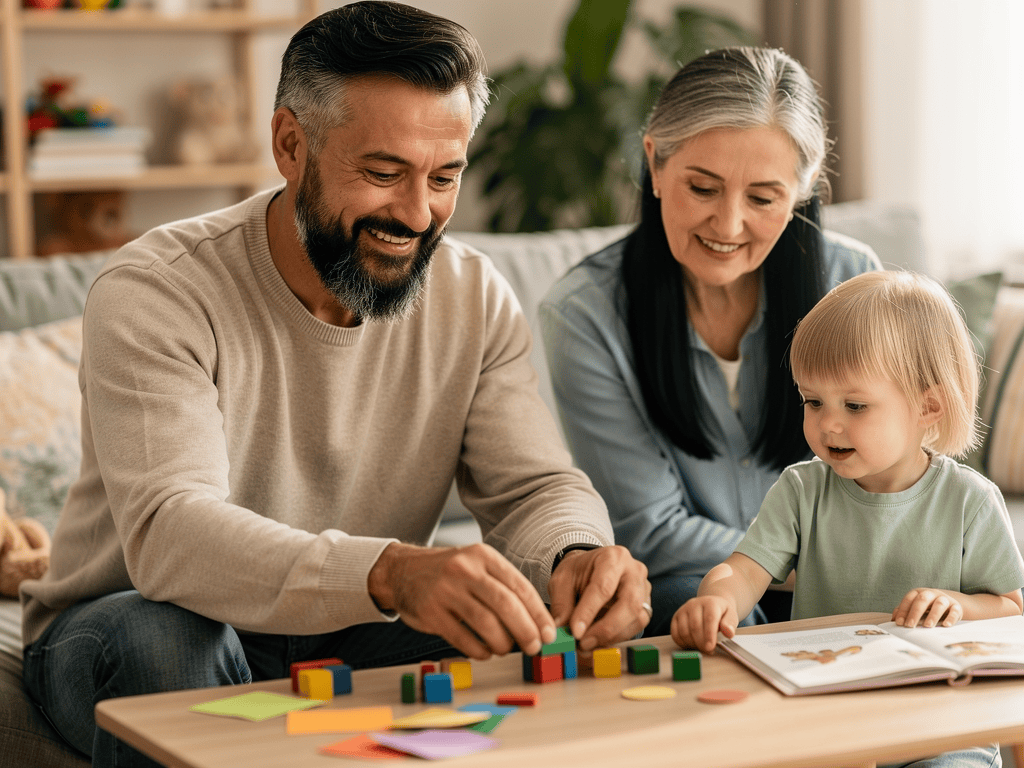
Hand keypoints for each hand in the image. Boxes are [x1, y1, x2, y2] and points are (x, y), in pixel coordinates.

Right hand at [368, 542, 555, 659]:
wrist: (403, 571)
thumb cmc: (450, 573)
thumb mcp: (476, 565)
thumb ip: (502, 586)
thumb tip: (536, 621)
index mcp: (483, 556)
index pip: (519, 586)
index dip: (538, 613)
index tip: (549, 632)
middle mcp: (465, 570)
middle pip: (505, 604)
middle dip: (526, 630)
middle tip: (535, 647)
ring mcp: (446, 590)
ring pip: (485, 623)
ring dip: (503, 643)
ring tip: (507, 649)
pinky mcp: (431, 612)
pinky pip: (462, 638)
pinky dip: (479, 650)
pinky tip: (485, 652)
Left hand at [547, 546, 649, 652]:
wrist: (591, 569)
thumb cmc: (578, 572)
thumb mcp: (562, 580)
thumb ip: (561, 603)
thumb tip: (561, 630)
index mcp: (613, 558)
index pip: (603, 587)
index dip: (589, 612)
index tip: (575, 632)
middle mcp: (634, 571)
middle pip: (630, 603)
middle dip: (606, 628)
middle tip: (584, 643)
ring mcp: (644, 588)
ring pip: (637, 618)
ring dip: (612, 637)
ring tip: (588, 645)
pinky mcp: (646, 605)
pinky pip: (637, 626)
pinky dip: (618, 637)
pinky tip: (599, 641)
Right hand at [671, 596, 737, 653]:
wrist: (710, 605)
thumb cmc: (721, 613)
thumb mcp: (731, 616)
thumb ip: (730, 624)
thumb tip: (728, 633)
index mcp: (710, 602)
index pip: (709, 618)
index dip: (709, 635)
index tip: (710, 647)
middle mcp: (694, 604)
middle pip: (695, 626)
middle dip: (701, 642)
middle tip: (708, 651)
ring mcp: (683, 610)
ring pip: (684, 631)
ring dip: (692, 644)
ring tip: (702, 647)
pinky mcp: (676, 617)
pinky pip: (675, 633)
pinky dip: (682, 643)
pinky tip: (692, 645)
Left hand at [892, 588, 963, 627]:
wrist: (949, 606)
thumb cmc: (927, 608)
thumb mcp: (915, 608)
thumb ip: (904, 612)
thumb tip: (894, 620)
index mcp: (919, 593)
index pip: (909, 599)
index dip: (903, 610)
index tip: (899, 623)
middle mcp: (931, 594)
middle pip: (922, 599)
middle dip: (915, 612)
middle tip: (910, 625)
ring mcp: (945, 599)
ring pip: (939, 603)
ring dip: (933, 615)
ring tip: (927, 626)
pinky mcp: (956, 607)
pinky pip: (954, 611)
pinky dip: (950, 618)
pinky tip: (945, 626)